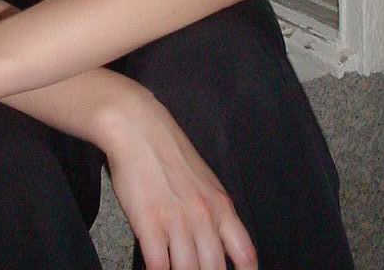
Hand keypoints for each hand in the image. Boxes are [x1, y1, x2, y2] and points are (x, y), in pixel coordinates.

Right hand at [103, 91, 256, 269]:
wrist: (138, 127)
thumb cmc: (169, 153)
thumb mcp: (204, 182)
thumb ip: (214, 214)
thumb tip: (219, 247)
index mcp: (221, 206)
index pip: (245, 254)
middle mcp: (204, 216)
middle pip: (215, 269)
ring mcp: (177, 221)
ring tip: (175, 268)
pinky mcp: (149, 223)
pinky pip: (159, 266)